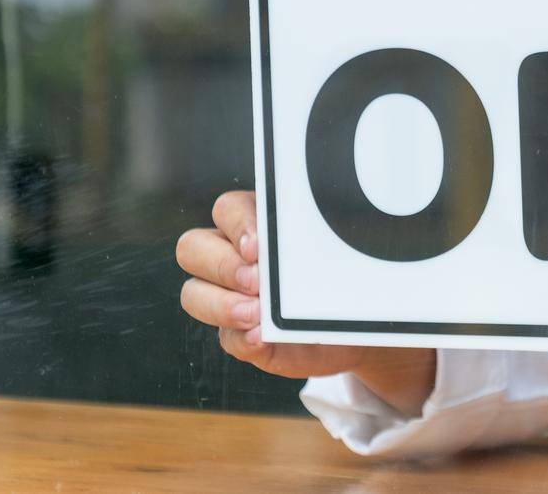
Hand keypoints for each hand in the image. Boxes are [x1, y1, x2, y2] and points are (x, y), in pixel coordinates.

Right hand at [176, 190, 437, 409]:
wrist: (355, 321)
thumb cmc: (341, 272)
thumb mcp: (334, 247)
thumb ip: (313, 240)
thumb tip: (298, 250)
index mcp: (255, 223)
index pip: (227, 209)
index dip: (238, 224)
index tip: (259, 246)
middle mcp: (231, 256)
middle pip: (192, 247)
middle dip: (222, 264)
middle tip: (257, 280)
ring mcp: (228, 297)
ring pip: (192, 293)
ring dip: (222, 304)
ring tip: (256, 313)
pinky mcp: (237, 335)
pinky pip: (224, 337)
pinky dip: (241, 337)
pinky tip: (262, 337)